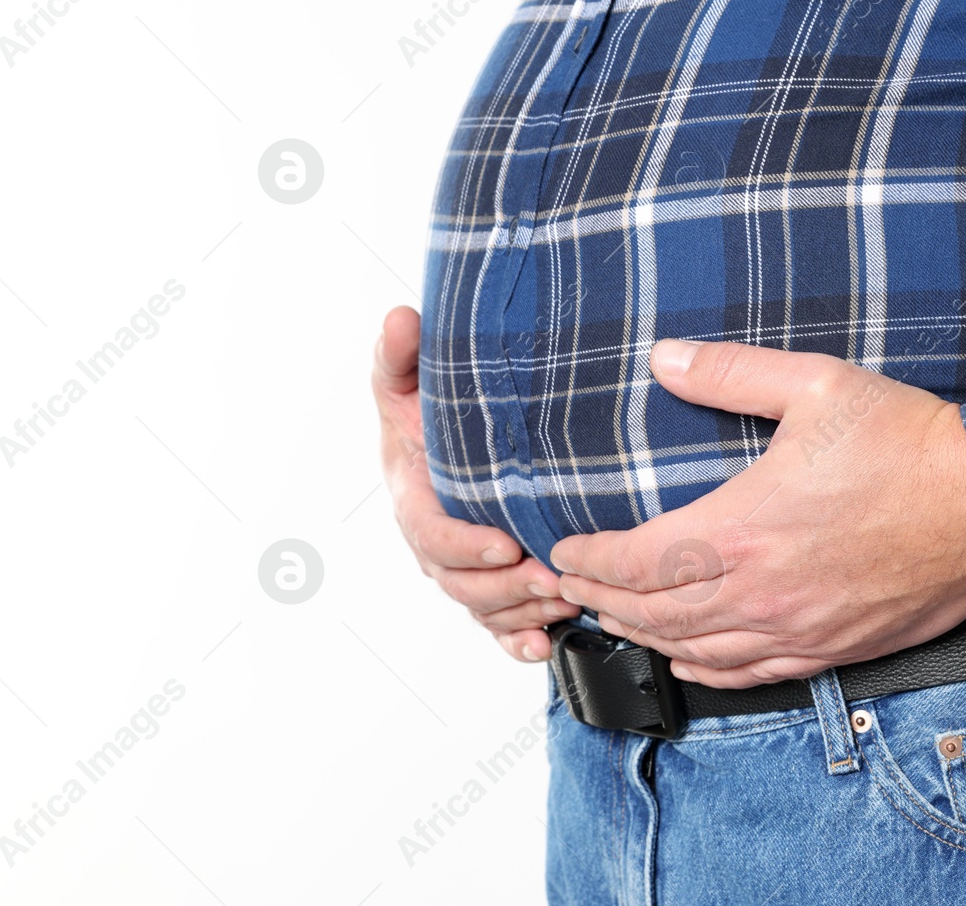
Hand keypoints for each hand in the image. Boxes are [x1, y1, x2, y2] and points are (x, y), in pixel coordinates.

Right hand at [374, 306, 579, 661]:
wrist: (453, 438)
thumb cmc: (428, 413)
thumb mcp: (408, 379)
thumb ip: (400, 353)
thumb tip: (400, 320)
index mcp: (414, 499)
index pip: (433, 535)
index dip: (466, 545)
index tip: (505, 543)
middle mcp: (436, 543)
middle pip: (463, 584)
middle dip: (507, 588)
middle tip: (551, 578)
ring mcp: (463, 569)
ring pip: (486, 609)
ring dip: (523, 612)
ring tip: (565, 601)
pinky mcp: (491, 586)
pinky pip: (499, 626)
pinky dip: (520, 641)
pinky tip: (543, 644)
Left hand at [549, 340, 965, 687]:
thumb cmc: (909, 444)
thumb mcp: (813, 385)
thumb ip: (728, 373)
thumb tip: (663, 358)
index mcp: (744, 529)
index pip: (637, 561)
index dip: (590, 560)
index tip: (563, 551)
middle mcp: (762, 592)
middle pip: (653, 614)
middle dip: (602, 601)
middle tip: (569, 587)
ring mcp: (798, 629)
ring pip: (696, 651)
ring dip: (643, 637)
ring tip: (611, 620)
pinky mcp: (834, 647)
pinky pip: (752, 673)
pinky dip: (705, 670)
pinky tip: (688, 662)